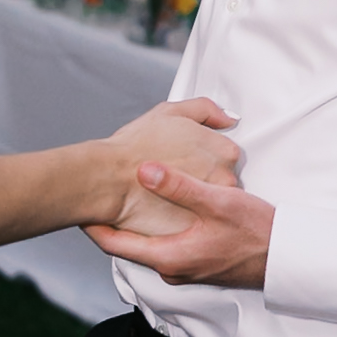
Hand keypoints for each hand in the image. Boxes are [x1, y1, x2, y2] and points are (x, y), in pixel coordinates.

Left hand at [87, 166, 274, 288]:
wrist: (286, 259)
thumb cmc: (256, 233)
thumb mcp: (218, 203)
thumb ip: (179, 186)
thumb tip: (142, 170)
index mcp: (169, 257)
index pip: (114, 244)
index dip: (92, 224)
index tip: (76, 204)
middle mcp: (171, 268)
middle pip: (126, 245)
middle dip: (109, 220)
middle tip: (94, 194)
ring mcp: (183, 268)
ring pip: (145, 244)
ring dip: (132, 222)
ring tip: (119, 195)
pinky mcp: (195, 262)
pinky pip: (163, 245)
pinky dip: (152, 226)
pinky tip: (156, 206)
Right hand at [101, 99, 240, 238]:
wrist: (110, 179)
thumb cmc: (135, 147)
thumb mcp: (172, 112)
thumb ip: (206, 110)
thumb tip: (226, 118)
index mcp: (224, 152)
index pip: (225, 155)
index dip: (201, 155)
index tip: (185, 157)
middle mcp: (225, 180)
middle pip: (220, 179)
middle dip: (201, 177)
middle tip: (175, 172)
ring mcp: (211, 206)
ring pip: (208, 202)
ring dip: (193, 198)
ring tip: (168, 192)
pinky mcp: (195, 226)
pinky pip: (194, 220)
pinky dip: (183, 215)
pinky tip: (166, 208)